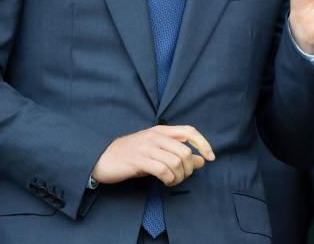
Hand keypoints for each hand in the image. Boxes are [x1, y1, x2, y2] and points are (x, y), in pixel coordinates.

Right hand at [91, 125, 215, 186]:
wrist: (102, 158)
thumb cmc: (132, 155)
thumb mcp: (157, 152)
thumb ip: (178, 154)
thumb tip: (201, 160)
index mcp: (161, 131)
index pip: (189, 131)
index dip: (203, 143)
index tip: (210, 157)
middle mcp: (155, 136)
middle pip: (185, 151)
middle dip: (189, 168)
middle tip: (183, 176)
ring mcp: (147, 147)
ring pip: (176, 162)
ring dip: (179, 176)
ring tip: (173, 181)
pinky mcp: (139, 160)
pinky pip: (163, 170)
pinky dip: (169, 179)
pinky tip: (166, 182)